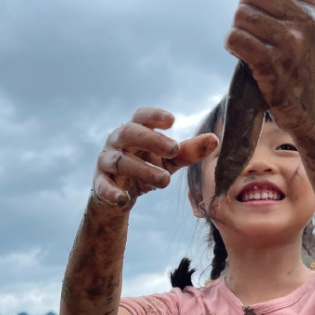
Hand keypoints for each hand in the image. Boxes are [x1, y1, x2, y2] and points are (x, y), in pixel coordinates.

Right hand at [91, 108, 217, 209]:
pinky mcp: (99, 183)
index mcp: (134, 130)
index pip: (141, 116)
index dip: (154, 116)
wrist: (119, 196)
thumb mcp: (169, 160)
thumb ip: (188, 151)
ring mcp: (106, 161)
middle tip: (174, 149)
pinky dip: (112, 192)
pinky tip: (124, 199)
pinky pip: (103, 186)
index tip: (172, 120)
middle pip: (130, 133)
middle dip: (152, 140)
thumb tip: (214, 140)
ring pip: (122, 161)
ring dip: (144, 170)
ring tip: (166, 180)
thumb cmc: (146, 168)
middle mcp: (117, 141)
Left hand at [224, 0, 314, 134]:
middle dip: (245, 4)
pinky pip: (235, 38)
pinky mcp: (270, 64)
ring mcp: (289, 43)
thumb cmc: (303, 66)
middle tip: (248, 23)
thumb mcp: (311, 31)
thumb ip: (296, 3)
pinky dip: (231, 44)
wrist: (309, 109)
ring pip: (242, 15)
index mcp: (314, 11)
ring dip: (237, 27)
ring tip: (245, 41)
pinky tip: (239, 52)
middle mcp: (305, 23)